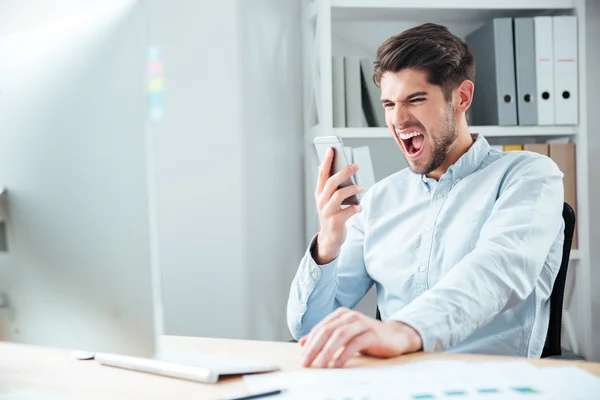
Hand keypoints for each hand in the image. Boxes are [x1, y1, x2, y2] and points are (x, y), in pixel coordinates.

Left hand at [299, 307, 421, 367]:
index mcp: (341, 314)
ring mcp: (362, 323)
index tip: (303, 356)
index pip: (321, 328)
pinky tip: (338, 364)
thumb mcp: (344, 335)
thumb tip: (302, 343)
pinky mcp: (372, 334)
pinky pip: (355, 343)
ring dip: (328, 351)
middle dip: (315, 347)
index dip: (310, 342)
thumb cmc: (367, 336)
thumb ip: (325, 337)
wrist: (395, 336)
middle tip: (306, 362)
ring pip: (340, 335)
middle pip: (328, 331)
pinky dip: (344, 354)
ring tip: (321, 365)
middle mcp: (351, 316)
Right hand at [314, 148, 363, 263]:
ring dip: (353, 189)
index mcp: (319, 193)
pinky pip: (348, 211)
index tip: (332, 149)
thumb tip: (342, 168)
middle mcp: (321, 201)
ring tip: (362, 187)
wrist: (329, 238)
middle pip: (331, 182)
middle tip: (355, 165)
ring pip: (339, 195)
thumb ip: (332, 186)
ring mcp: (327, 212)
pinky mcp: (335, 222)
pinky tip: (359, 207)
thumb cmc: (332, 214)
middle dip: (344, 171)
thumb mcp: (329, 199)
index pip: (322, 174)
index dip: (326, 161)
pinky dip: (356, 207)